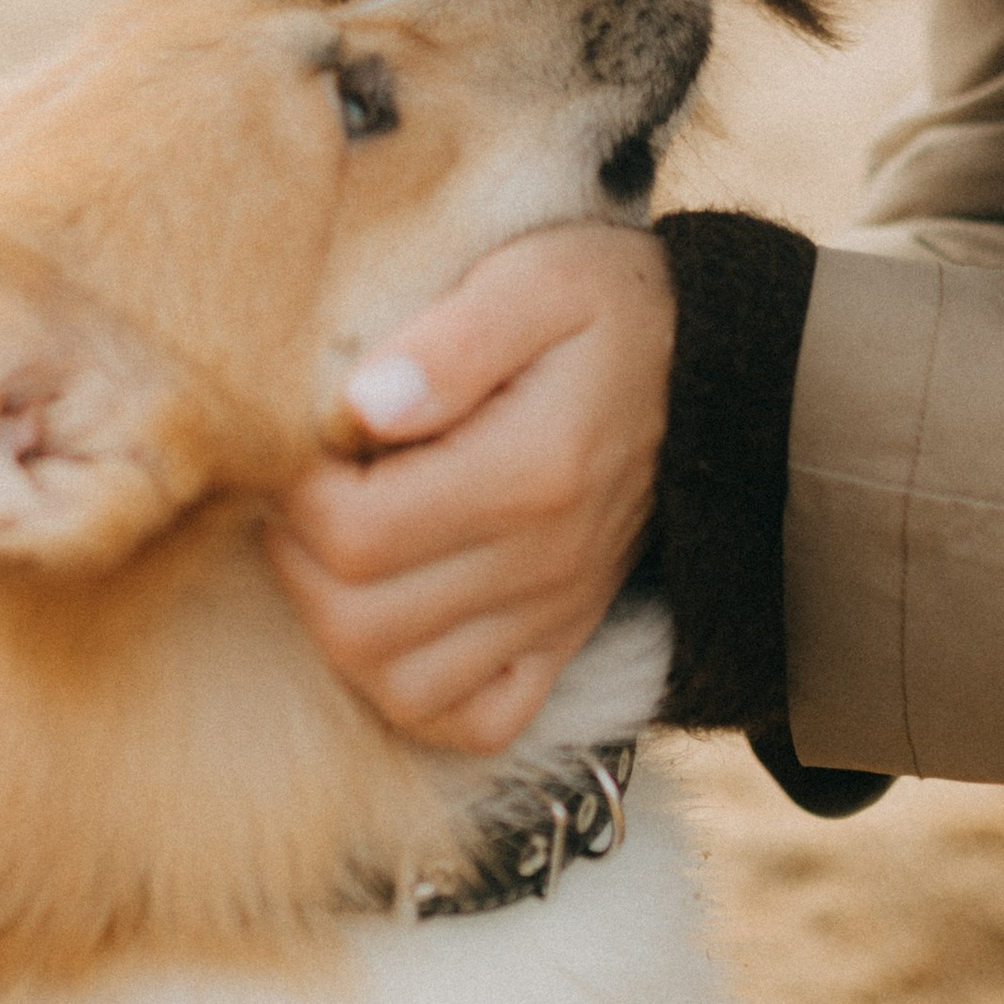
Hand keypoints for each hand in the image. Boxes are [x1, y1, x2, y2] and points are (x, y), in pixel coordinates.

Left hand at [267, 225, 675, 753]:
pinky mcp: (563, 637)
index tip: (304, 435)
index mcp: (531, 469)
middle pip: (359, 621)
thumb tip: (361, 408)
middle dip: (299, 557)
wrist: (707, 359)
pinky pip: (475, 723)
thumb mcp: (535, 280)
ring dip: (337, 624)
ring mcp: (556, 612)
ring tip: (334, 544)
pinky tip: (394, 616)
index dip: (296, 490)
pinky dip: (415, 691)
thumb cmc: (604, 305)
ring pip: (400, 685)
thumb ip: (449, 340)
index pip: (355, 531)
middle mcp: (545, 561)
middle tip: (304, 488)